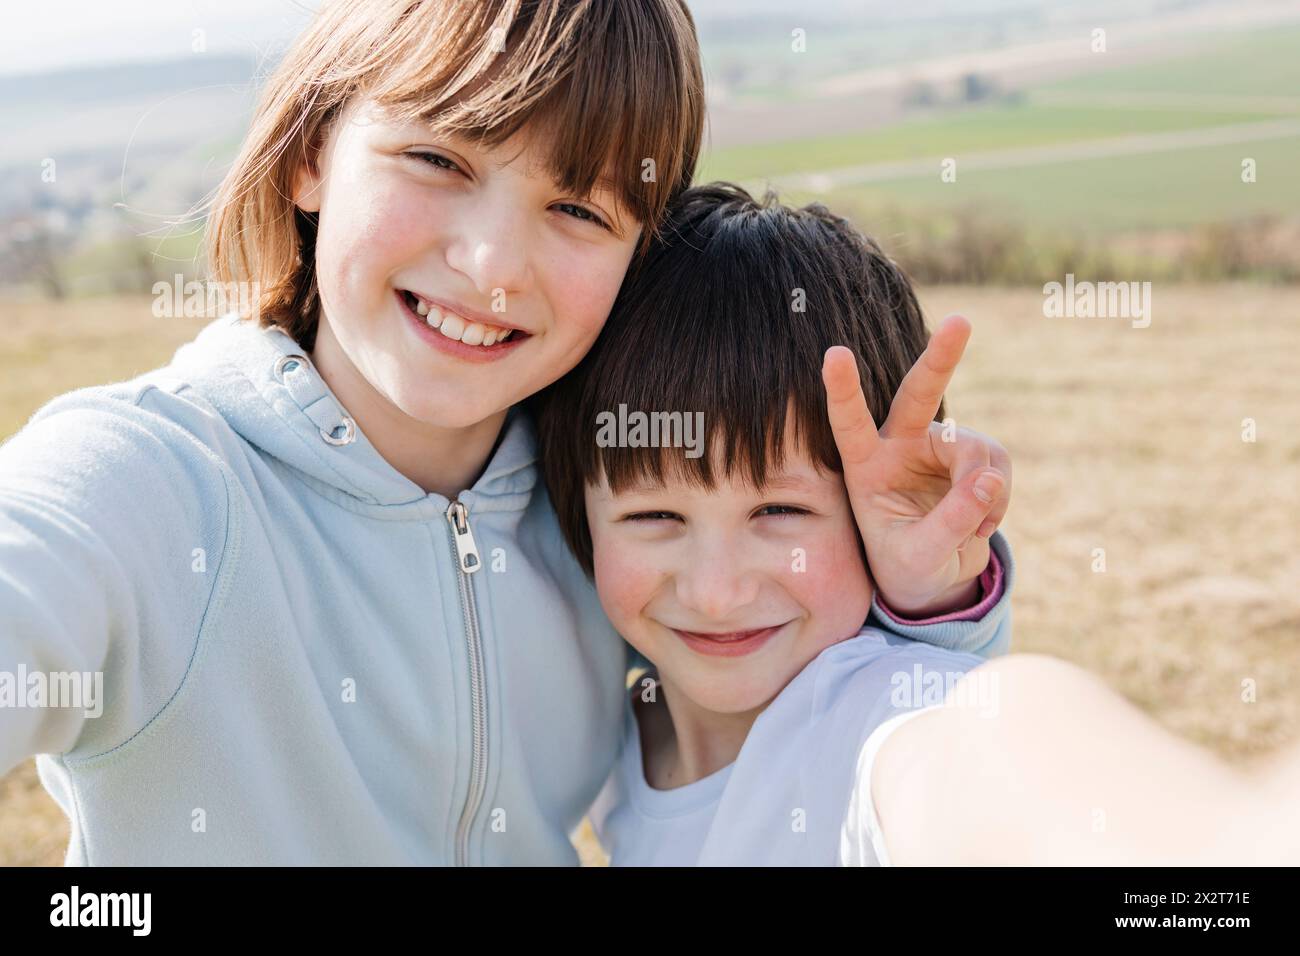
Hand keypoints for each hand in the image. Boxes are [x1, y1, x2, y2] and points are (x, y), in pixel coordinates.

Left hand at [821, 314, 1011, 616]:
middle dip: (941, 358)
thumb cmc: (907, 566)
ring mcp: (938, 447)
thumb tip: (990, 480)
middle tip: (960, 321)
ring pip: (977, 450)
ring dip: (987, 491)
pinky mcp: (972, 456)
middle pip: (920, 394)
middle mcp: (900, 445)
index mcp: (865, 466)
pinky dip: (999, 499)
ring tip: (974, 528)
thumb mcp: (920, 556)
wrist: (931, 577)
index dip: (844, 390)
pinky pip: (998, 467)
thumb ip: (950, 522)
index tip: (835, 354)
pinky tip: (983, 524)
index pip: (850, 423)